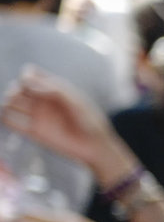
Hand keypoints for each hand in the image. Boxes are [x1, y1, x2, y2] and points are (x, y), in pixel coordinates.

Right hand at [2, 71, 127, 179]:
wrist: (95, 148)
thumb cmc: (91, 122)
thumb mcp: (77, 102)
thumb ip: (55, 90)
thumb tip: (28, 82)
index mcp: (53, 89)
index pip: (30, 73)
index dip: (26, 75)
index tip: (31, 84)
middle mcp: (42, 100)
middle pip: (17, 87)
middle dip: (14, 89)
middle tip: (18, 97)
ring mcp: (37, 116)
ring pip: (11, 103)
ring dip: (6, 102)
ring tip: (11, 106)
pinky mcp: (33, 132)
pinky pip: (11, 123)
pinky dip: (4, 118)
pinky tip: (5, 117)